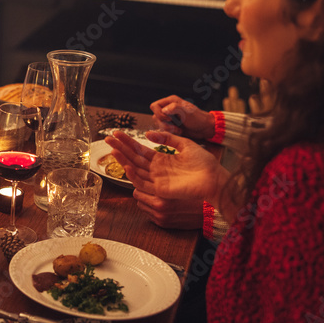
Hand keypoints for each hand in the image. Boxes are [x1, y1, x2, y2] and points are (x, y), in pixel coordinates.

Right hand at [105, 131, 226, 228]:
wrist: (215, 178)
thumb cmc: (204, 164)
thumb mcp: (185, 144)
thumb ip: (167, 138)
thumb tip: (148, 134)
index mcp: (162, 160)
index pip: (140, 150)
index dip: (128, 142)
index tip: (117, 133)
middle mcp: (157, 170)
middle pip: (133, 158)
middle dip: (120, 148)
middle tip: (108, 138)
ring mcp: (158, 180)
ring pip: (135, 169)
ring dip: (123, 159)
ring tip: (112, 148)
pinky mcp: (161, 189)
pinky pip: (143, 182)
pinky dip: (133, 175)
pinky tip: (126, 165)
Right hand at [150, 95, 215, 139]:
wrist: (204, 128)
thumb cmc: (198, 118)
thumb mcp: (187, 111)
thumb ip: (175, 107)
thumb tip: (164, 110)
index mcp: (170, 101)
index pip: (154, 106)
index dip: (159, 113)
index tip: (169, 118)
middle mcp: (168, 108)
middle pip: (155, 116)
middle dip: (164, 123)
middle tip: (174, 125)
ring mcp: (169, 117)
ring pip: (158, 124)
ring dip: (167, 129)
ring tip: (178, 129)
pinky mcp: (170, 126)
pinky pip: (163, 130)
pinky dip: (170, 132)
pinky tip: (179, 131)